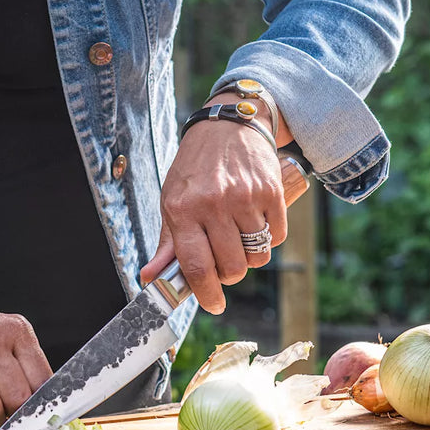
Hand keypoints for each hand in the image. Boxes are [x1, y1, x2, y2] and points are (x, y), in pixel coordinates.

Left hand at [138, 92, 290, 313]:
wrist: (228, 124)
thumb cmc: (195, 168)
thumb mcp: (172, 201)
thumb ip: (166, 245)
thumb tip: (151, 280)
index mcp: (182, 209)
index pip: (196, 267)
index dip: (207, 295)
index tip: (213, 304)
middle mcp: (213, 204)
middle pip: (232, 268)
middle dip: (229, 273)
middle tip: (224, 259)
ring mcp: (245, 198)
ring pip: (257, 257)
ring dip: (250, 256)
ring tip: (239, 237)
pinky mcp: (272, 192)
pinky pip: (277, 237)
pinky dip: (269, 238)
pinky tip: (255, 221)